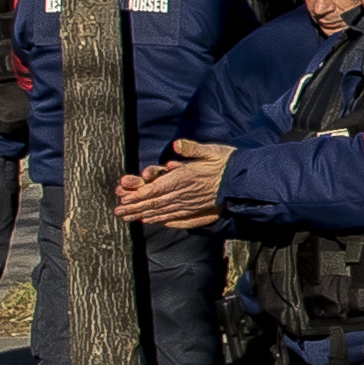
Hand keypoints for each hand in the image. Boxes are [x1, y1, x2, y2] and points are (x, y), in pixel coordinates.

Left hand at [117, 145, 233, 230]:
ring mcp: (190, 203)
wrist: (245, 180)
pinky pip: (175, 216)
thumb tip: (177, 144)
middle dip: (135, 208)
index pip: (156, 189)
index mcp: (186, 178)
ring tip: (128, 218)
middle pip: (155, 203)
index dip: (138, 195)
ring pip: (162, 211)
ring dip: (143, 215)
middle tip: (118, 212)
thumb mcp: (210, 150)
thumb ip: (192, 149)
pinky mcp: (196, 208)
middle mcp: (185, 194)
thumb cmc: (227, 163)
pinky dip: (161, 219)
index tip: (123, 200)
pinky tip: (152, 220)